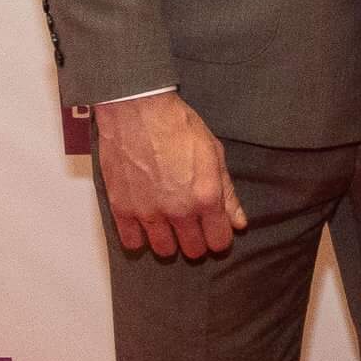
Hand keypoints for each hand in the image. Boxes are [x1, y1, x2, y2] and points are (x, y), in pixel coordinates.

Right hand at [95, 91, 246, 258]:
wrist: (138, 110)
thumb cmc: (179, 126)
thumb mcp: (214, 154)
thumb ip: (227, 193)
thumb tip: (238, 223)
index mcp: (206, 197)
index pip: (219, 241)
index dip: (219, 238)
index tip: (214, 230)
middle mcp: (179, 211)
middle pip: (193, 250)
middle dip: (197, 241)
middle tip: (192, 227)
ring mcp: (148, 212)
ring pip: (164, 251)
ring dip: (169, 242)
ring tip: (168, 226)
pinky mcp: (121, 208)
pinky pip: (132, 242)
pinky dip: (140, 238)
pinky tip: (145, 225)